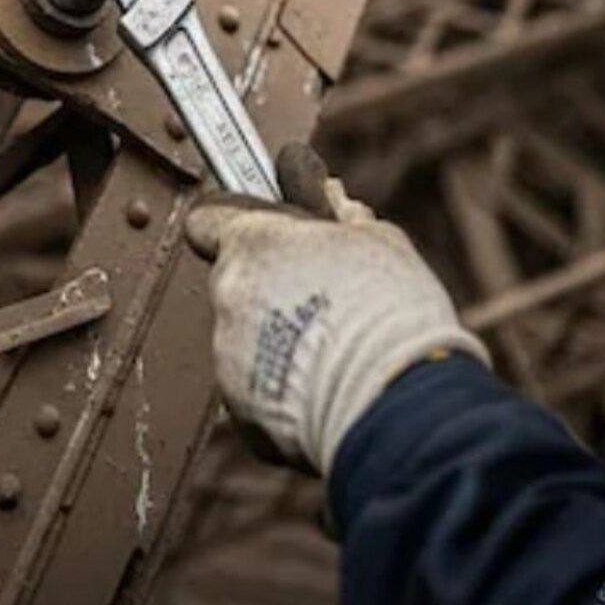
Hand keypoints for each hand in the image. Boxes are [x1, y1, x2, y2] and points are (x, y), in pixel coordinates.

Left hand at [183, 146, 487, 476]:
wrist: (397, 402)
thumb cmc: (392, 315)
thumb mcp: (380, 243)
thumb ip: (341, 218)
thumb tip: (332, 200)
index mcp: (254, 244)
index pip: (207, 218)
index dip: (232, 222)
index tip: (261, 230)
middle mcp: (228, 294)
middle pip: (235, 281)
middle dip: (270, 288)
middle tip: (322, 300)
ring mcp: (228, 351)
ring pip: (246, 337)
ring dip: (277, 339)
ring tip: (335, 353)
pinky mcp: (239, 405)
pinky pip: (255, 387)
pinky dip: (281, 389)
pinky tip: (328, 390)